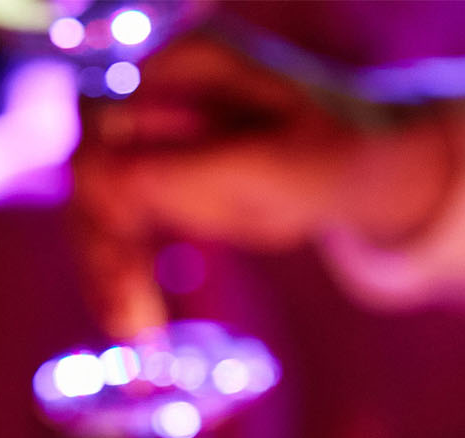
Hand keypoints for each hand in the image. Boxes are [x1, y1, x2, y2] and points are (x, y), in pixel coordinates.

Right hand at [72, 31, 457, 336]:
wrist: (372, 168)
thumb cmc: (341, 155)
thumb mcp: (278, 168)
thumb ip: (195, 170)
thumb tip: (103, 180)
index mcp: (184, 64)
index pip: (102, 119)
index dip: (99, 186)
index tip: (123, 249)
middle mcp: (157, 94)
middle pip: (92, 170)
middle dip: (104, 250)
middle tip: (129, 326)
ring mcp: (155, 139)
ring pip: (99, 210)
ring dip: (110, 278)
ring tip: (139, 345)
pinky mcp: (158, 182)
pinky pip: (121, 235)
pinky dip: (125, 284)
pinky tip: (140, 335)